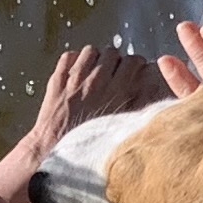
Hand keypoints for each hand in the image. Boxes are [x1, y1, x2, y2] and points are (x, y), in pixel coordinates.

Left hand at [0, 44, 173, 202]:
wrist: (55, 150)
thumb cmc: (89, 145)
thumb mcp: (121, 128)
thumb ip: (134, 108)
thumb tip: (147, 95)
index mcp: (117, 92)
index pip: (133, 62)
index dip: (135, 64)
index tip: (134, 69)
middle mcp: (97, 81)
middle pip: (112, 53)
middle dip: (115, 59)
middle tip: (113, 70)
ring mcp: (75, 78)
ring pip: (90, 51)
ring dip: (94, 58)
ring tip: (94, 69)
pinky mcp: (58, 79)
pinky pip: (68, 56)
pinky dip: (73, 60)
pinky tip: (75, 71)